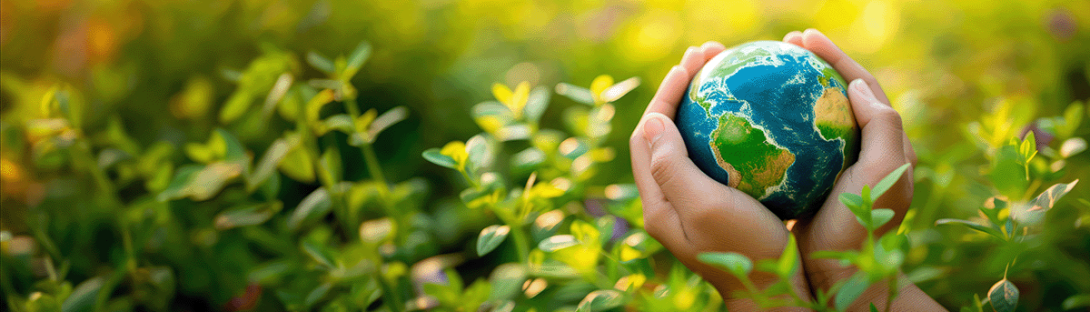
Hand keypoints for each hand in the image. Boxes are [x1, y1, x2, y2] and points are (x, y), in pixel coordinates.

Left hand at [630, 42, 811, 309]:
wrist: (779, 296)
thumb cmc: (744, 253)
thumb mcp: (703, 207)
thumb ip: (670, 166)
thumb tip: (650, 119)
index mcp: (658, 202)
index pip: (648, 134)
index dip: (666, 94)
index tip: (693, 64)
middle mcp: (671, 202)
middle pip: (666, 133)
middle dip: (683, 90)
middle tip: (711, 56)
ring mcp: (697, 205)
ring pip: (693, 142)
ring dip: (705, 106)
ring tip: (731, 74)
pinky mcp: (724, 209)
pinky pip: (722, 157)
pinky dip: (733, 130)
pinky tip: (763, 116)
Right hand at [783, 29, 943, 309]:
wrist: (841, 275)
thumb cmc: (862, 229)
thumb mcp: (882, 177)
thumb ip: (881, 127)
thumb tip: (857, 84)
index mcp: (882, 142)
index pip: (859, 85)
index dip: (833, 56)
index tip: (803, 38)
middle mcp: (858, 150)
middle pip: (831, 95)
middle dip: (807, 65)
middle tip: (779, 47)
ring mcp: (832, 168)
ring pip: (806, 118)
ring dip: (784, 93)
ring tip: (759, 75)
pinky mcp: (808, 184)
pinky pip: (785, 145)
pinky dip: (766, 129)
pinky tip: (739, 123)